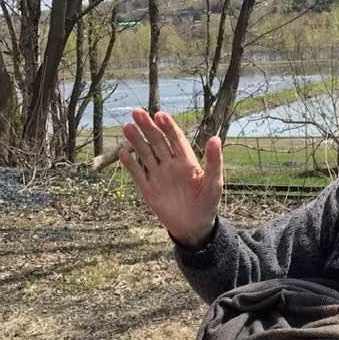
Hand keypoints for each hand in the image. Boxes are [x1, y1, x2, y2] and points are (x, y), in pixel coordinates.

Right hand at [119, 108, 222, 246]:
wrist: (194, 227)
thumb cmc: (207, 204)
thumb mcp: (214, 183)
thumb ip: (213, 162)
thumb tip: (215, 138)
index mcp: (186, 161)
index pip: (175, 139)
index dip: (168, 126)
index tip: (160, 114)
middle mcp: (170, 165)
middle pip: (157, 142)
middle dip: (148, 127)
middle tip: (137, 112)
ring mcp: (158, 176)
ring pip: (145, 154)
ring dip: (136, 141)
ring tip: (127, 127)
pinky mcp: (148, 190)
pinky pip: (137, 174)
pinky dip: (130, 165)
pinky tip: (123, 153)